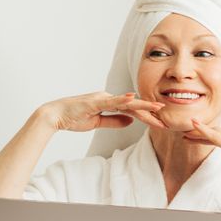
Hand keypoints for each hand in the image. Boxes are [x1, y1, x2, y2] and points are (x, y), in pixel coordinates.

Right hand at [37, 91, 165, 131]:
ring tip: (158, 108)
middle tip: (165, 120)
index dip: (146, 116)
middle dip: (149, 113)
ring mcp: (101, 98)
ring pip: (126, 103)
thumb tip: (130, 122)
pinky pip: (111, 102)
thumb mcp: (97, 123)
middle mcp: (106, 98)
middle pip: (132, 106)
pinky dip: (122, 100)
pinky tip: (133, 99)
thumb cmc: (73, 118)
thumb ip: (114, 121)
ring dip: (142, 106)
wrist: (55, 115)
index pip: (131, 110)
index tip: (159, 123)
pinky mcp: (94, 102)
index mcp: (107, 102)